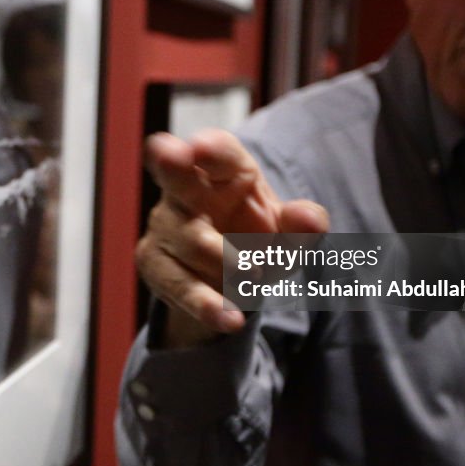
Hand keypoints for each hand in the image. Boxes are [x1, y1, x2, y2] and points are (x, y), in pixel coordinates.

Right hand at [135, 130, 328, 348]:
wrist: (229, 287)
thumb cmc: (258, 243)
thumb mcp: (289, 238)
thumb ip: (303, 226)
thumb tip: (310, 217)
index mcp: (226, 171)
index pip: (219, 151)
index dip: (210, 148)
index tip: (202, 147)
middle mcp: (187, 191)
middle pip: (174, 172)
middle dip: (170, 160)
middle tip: (169, 154)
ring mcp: (166, 225)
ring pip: (190, 240)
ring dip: (223, 259)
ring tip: (254, 278)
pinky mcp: (154, 262)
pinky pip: (178, 283)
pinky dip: (206, 303)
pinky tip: (229, 318)